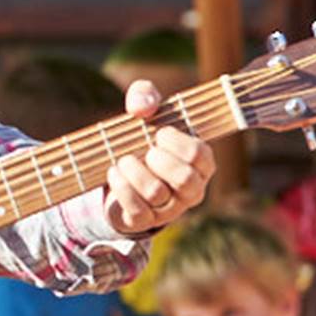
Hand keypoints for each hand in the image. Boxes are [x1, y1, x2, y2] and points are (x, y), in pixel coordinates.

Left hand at [104, 80, 214, 234]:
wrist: (119, 172)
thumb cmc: (141, 137)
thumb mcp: (144, 111)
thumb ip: (145, 95)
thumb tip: (143, 107)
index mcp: (201, 163)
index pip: (200, 154)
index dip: (177, 142)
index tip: (159, 133)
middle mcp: (191, 189)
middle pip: (184, 179)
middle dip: (159, 160)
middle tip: (145, 150)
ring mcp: (169, 208)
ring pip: (156, 193)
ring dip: (134, 172)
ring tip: (124, 160)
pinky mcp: (145, 220)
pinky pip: (137, 209)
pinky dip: (121, 187)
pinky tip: (114, 172)